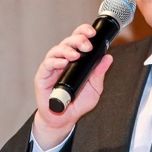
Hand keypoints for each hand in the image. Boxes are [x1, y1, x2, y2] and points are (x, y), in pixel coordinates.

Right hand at [31, 24, 114, 149]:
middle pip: (68, 41)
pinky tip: (63, 63)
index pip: (78, 40)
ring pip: (57, 50)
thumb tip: (108, 58)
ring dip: (66, 50)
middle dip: (78, 39)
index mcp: (75, 59)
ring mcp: (52, 67)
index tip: (93, 33)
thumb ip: (99, 73)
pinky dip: (55, 61)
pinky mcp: (43, 76)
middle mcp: (63, 60)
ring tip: (75, 55)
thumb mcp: (94, 88)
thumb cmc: (77, 103)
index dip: (84, 32)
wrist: (63, 119)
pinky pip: (47, 64)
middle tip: (87, 45)